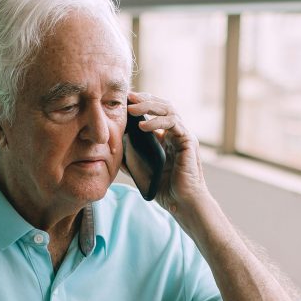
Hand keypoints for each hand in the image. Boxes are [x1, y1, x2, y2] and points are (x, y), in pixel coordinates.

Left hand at [126, 91, 210, 216]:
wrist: (181, 203)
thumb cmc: (164, 189)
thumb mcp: (140, 169)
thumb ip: (129, 157)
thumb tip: (112, 147)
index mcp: (166, 136)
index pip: (156, 111)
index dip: (141, 103)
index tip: (124, 101)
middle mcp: (176, 133)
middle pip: (163, 105)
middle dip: (144, 99)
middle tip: (128, 98)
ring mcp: (184, 135)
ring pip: (169, 109)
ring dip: (149, 106)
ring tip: (132, 109)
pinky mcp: (188, 141)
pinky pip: (173, 123)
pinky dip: (157, 121)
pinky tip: (142, 126)